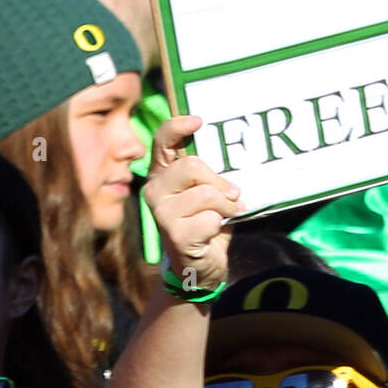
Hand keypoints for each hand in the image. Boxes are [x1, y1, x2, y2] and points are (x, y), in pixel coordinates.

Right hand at [143, 115, 244, 293]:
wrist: (200, 266)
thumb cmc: (205, 221)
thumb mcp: (206, 191)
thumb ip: (209, 174)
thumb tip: (233, 154)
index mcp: (162, 173)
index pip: (162, 140)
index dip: (178, 126)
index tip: (199, 121)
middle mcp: (154, 190)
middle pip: (191, 166)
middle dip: (220, 181)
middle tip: (233, 194)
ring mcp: (161, 214)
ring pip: (205, 193)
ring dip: (226, 206)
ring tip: (227, 214)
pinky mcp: (174, 236)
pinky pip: (210, 219)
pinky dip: (221, 225)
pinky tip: (213, 233)